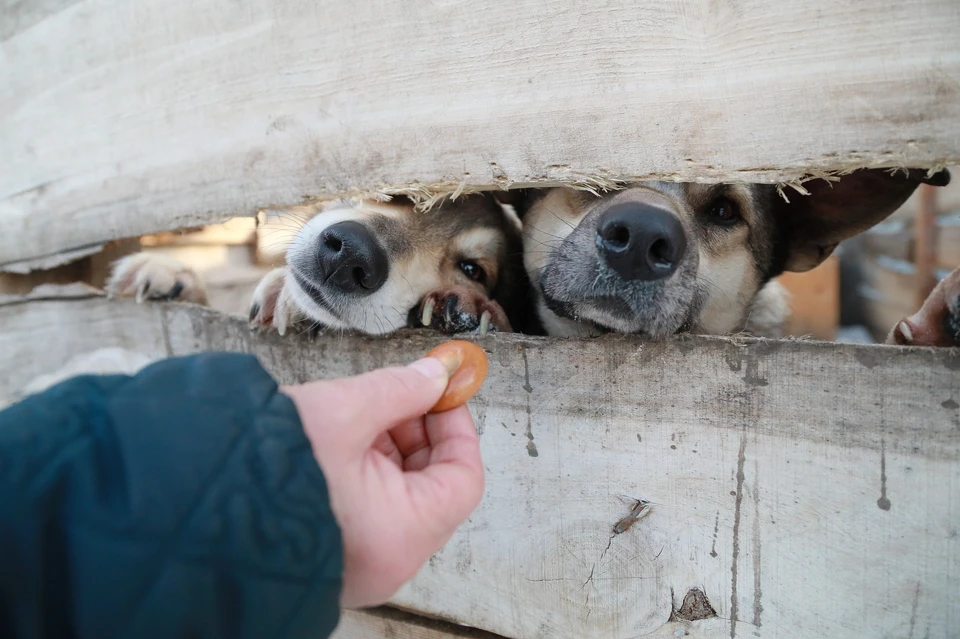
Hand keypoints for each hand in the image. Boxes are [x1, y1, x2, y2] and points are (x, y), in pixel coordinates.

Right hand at [281, 357, 483, 607]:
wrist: (182, 503)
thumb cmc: (260, 466)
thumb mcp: (343, 411)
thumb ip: (399, 389)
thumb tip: (436, 374)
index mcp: (400, 535)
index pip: (464, 478)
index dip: (456, 425)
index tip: (441, 390)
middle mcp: (386, 562)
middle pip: (433, 487)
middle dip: (419, 431)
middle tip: (399, 392)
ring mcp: (358, 565)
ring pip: (399, 497)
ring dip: (389, 448)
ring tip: (357, 413)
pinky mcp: (331, 557)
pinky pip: (369, 511)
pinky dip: (364, 471)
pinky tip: (339, 439)